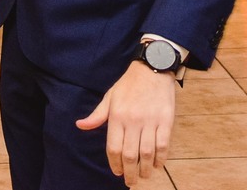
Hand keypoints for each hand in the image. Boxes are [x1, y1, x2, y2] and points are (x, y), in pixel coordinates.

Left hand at [77, 62, 176, 183]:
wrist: (153, 68)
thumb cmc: (128, 84)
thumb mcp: (109, 97)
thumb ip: (97, 115)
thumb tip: (80, 126)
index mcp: (117, 116)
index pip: (114, 147)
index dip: (114, 164)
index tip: (116, 172)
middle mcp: (133, 120)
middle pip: (130, 154)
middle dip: (129, 172)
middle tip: (130, 182)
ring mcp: (150, 121)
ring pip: (147, 153)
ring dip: (146, 169)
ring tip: (144, 175)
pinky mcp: (166, 120)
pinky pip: (163, 145)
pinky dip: (161, 158)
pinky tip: (157, 164)